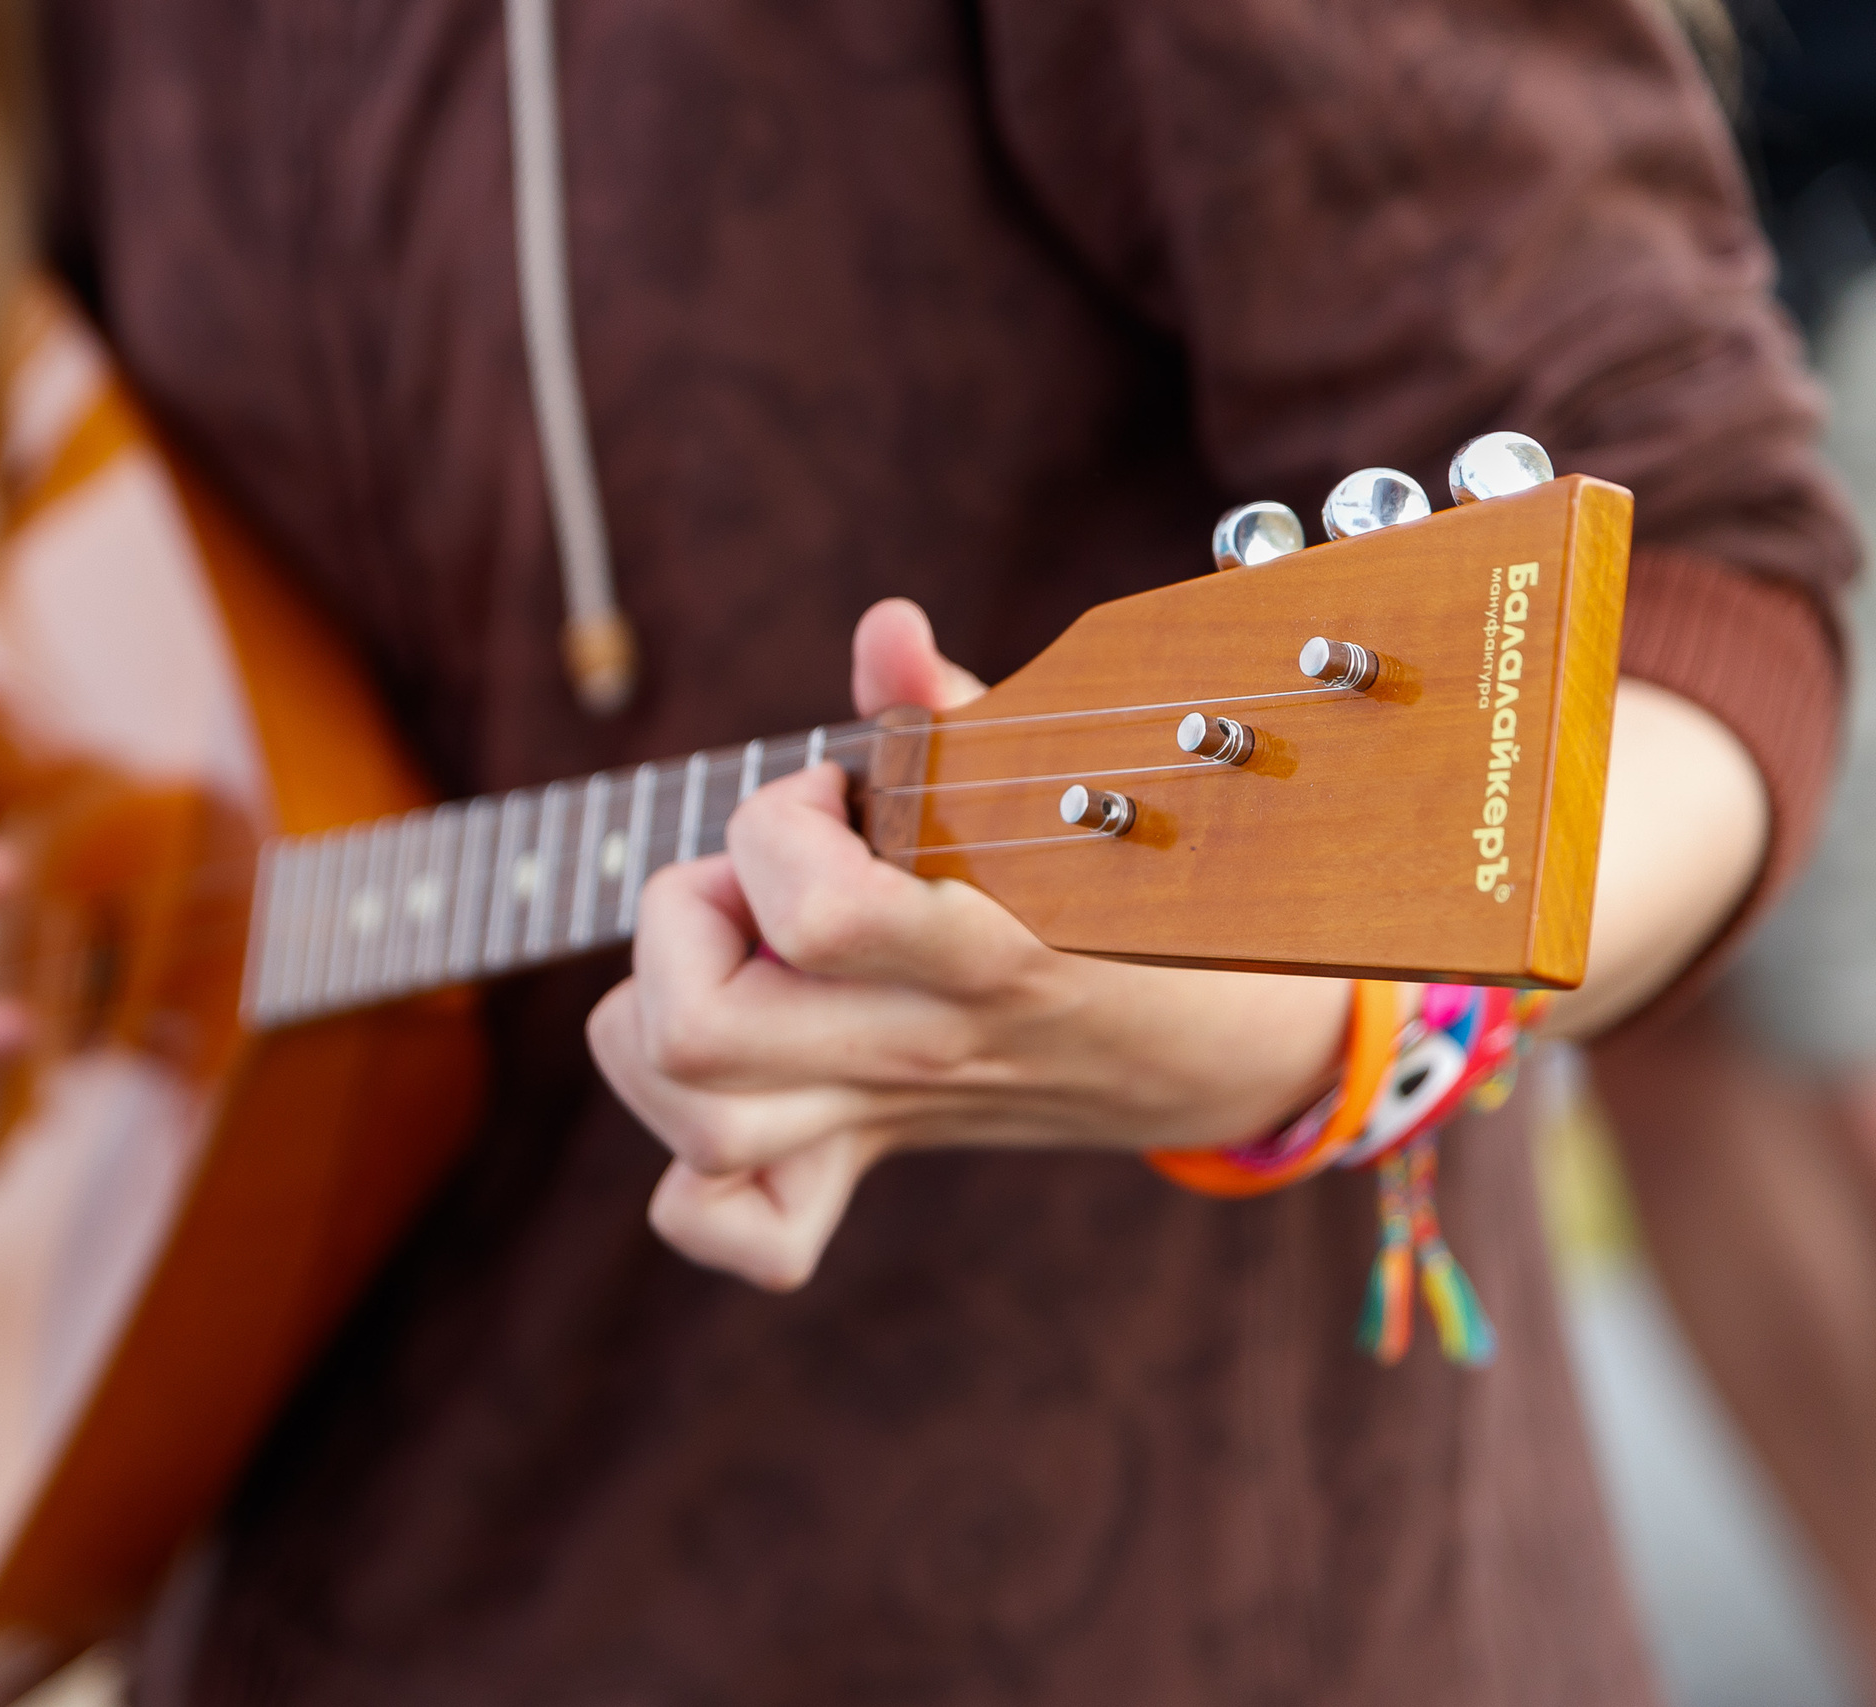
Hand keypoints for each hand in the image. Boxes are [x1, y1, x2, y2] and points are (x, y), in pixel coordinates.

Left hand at [587, 600, 1351, 1290]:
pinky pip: (740, 1231)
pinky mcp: (863, 1163)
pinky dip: (701, 1188)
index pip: (814, 917)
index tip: (827, 796)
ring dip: (663, 1025)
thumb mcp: (1068, 793)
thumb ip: (950, 713)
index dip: (774, 827)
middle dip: (681, 925)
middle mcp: (917, 1053)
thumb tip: (883, 631)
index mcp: (979, 952)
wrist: (1231, 1050)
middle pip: (693, 1036)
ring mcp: (884, 1119)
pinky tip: (736, 1090)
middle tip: (751, 884)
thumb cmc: (1141, 897)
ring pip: (694, 1131)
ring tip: (738, 957)